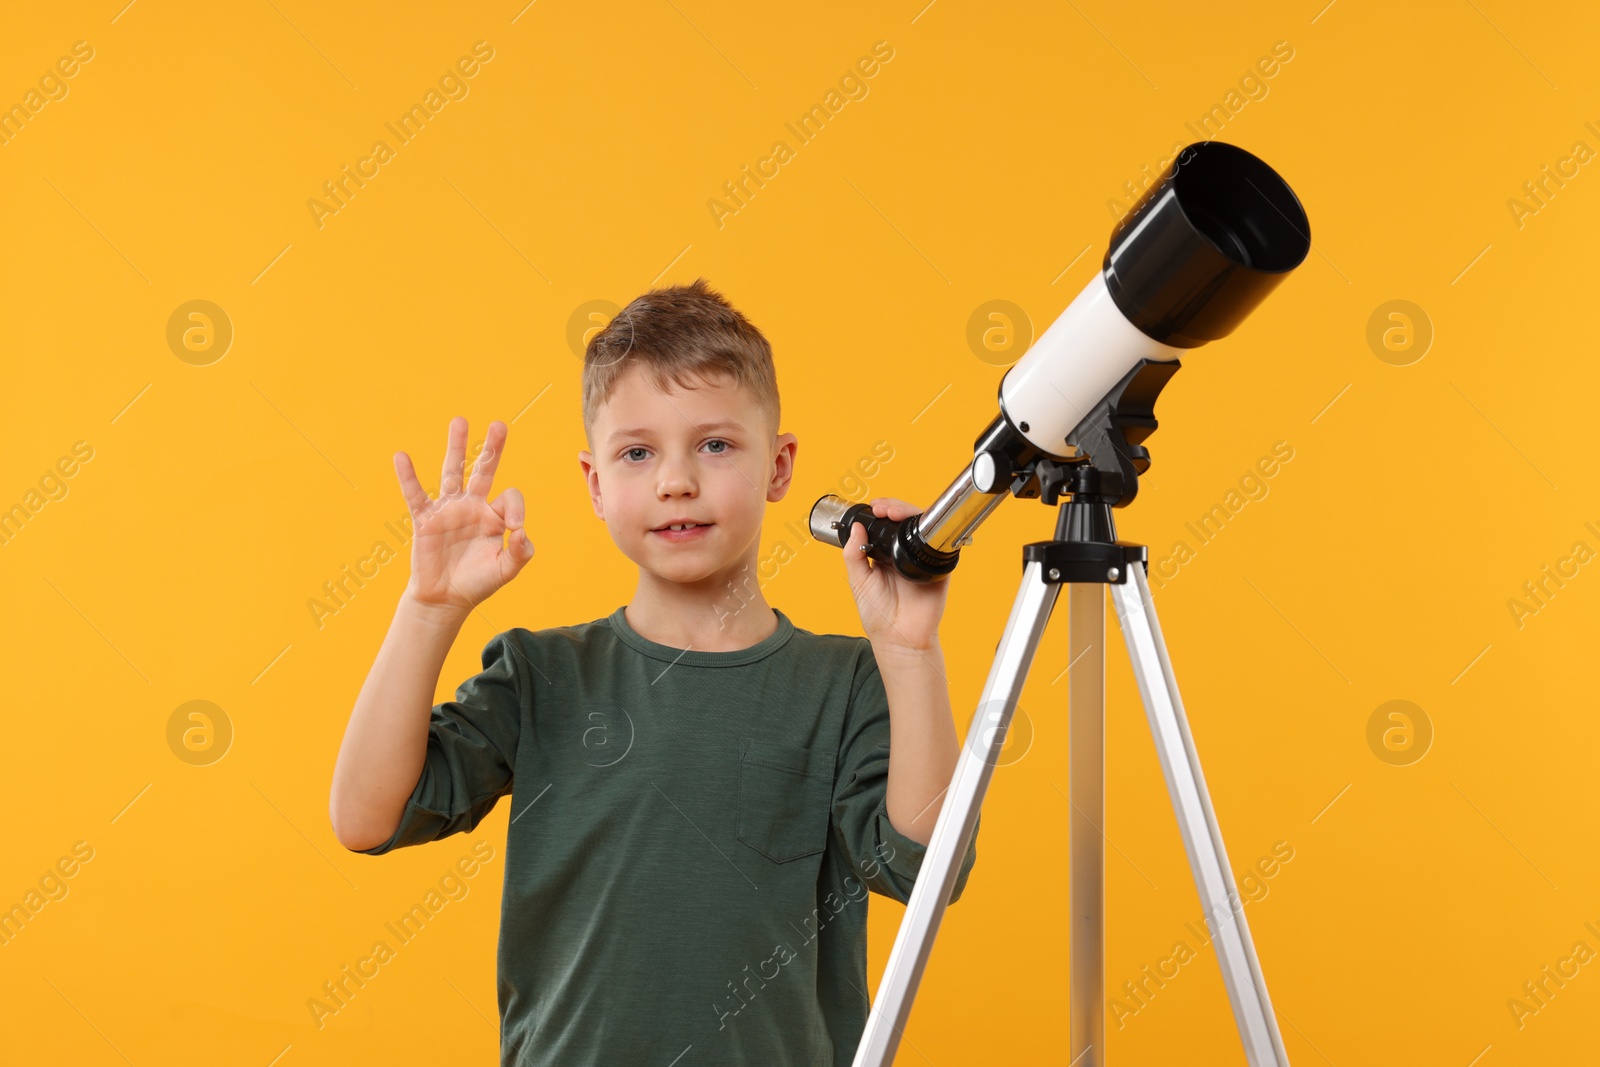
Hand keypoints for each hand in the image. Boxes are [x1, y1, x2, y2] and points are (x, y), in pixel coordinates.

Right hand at [395, 416, 533, 618]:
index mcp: (494, 517)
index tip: (515, 528)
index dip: (515, 509)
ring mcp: (448, 510)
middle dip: (492, 449)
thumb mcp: (506, 570)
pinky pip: (415, 494)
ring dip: (456, 448)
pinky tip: (401, 457)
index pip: (509, 498)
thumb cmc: (478, 583)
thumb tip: (521, 531)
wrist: (446, 600)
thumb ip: (520, 552)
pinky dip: (408, 476)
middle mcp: (472, 507)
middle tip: (500, 425)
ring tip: (460, 421)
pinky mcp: (425, 519)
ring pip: (452, 472)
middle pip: (483, 470)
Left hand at [841, 497, 948, 652]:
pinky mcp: (938, 569)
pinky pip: (939, 547)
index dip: (882, 511)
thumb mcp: (858, 581)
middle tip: (883, 508)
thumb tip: (856, 528)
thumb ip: (853, 554)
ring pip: (922, 528)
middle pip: (905, 521)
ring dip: (911, 514)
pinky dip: (931, 533)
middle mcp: (903, 555)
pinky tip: (918, 529)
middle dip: (895, 508)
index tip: (874, 507)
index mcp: (884, 555)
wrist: (898, 637)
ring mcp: (920, 560)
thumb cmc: (878, 615)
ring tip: (895, 513)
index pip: (886, 525)